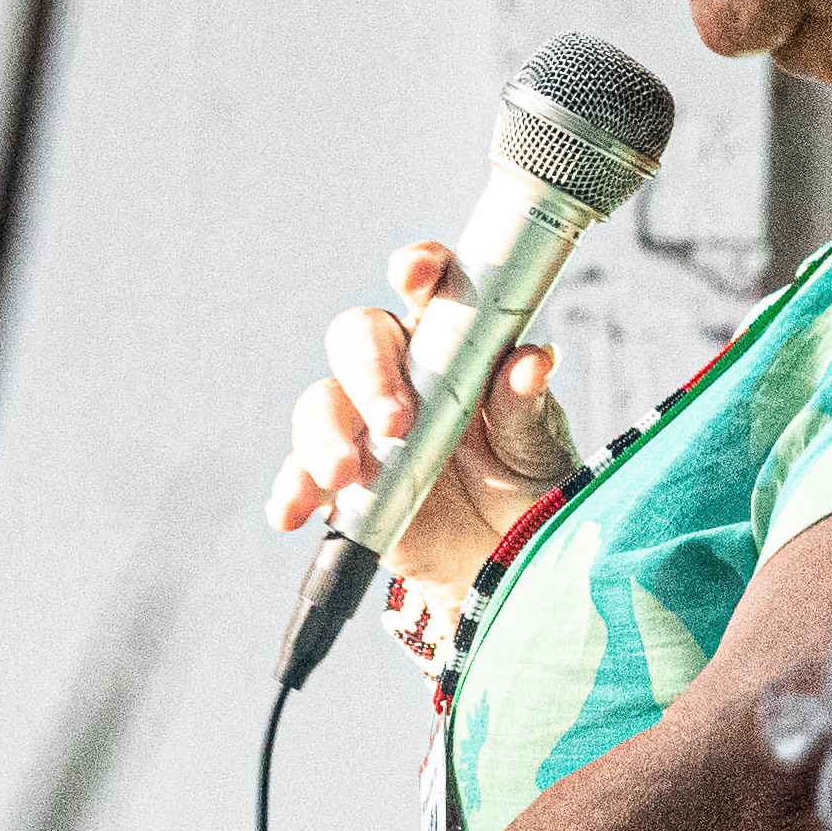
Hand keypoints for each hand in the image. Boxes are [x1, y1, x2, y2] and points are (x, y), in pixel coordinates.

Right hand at [264, 240, 581, 589]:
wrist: (504, 562)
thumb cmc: (525, 485)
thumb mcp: (537, 447)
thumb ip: (525, 407)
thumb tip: (530, 363)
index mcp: (454, 345)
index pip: (431, 288)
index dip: (419, 268)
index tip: (415, 274)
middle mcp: (402, 373)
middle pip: (360, 338)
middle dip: (369, 371)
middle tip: (395, 421)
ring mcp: (363, 424)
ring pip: (322, 403)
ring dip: (325, 435)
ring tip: (345, 476)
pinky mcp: (340, 477)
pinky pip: (301, 472)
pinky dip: (293, 488)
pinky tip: (293, 510)